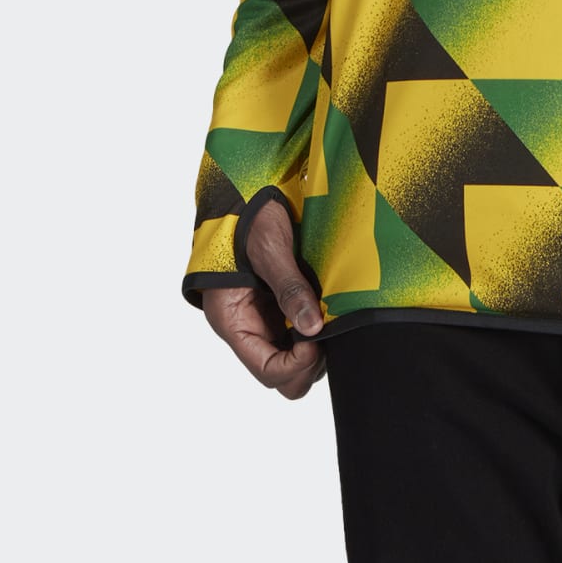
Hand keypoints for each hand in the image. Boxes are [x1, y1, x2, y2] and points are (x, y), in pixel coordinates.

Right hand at [200, 197, 326, 399]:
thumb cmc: (249, 216)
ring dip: (314, 344)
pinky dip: (315, 327)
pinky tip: (326, 306)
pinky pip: (299, 332)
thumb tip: (312, 328)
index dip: (296, 366)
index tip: (317, 341)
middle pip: (282, 372)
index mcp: (233, 321)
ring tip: (328, 314)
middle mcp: (248, 327)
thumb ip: (289, 288)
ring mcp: (264, 317)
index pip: (267, 371)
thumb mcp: (269, 249)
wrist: (247, 189)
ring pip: (294, 356)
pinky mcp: (279, 305)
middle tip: (327, 330)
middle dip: (307, 361)